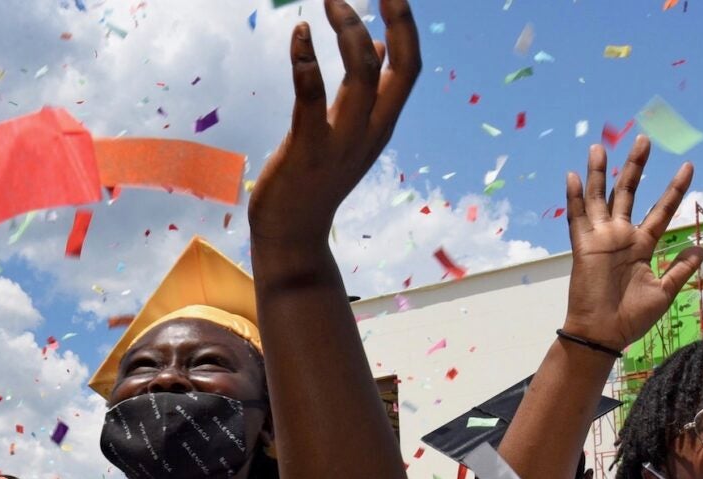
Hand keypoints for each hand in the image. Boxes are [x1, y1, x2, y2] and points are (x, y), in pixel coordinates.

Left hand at [248, 0, 419, 244]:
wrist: (292, 232)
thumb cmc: (315, 176)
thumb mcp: (350, 128)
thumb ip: (367, 89)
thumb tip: (379, 44)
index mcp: (383, 121)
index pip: (410, 66)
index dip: (406, 24)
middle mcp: (372, 130)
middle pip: (401, 67)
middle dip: (394, 19)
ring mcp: (342, 141)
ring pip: (362, 76)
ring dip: (348, 32)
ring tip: (329, 0)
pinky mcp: (308, 149)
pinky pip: (312, 99)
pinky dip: (307, 62)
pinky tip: (299, 34)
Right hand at [560, 136, 702, 351]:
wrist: (603, 334)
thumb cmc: (632, 317)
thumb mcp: (665, 292)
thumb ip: (680, 268)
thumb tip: (702, 248)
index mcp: (642, 245)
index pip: (662, 209)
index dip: (674, 189)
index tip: (688, 165)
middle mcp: (621, 236)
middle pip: (629, 193)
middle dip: (635, 166)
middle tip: (643, 139)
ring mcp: (601, 239)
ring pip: (600, 197)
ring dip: (600, 173)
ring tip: (600, 146)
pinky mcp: (583, 246)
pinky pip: (577, 218)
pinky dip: (574, 197)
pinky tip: (572, 176)